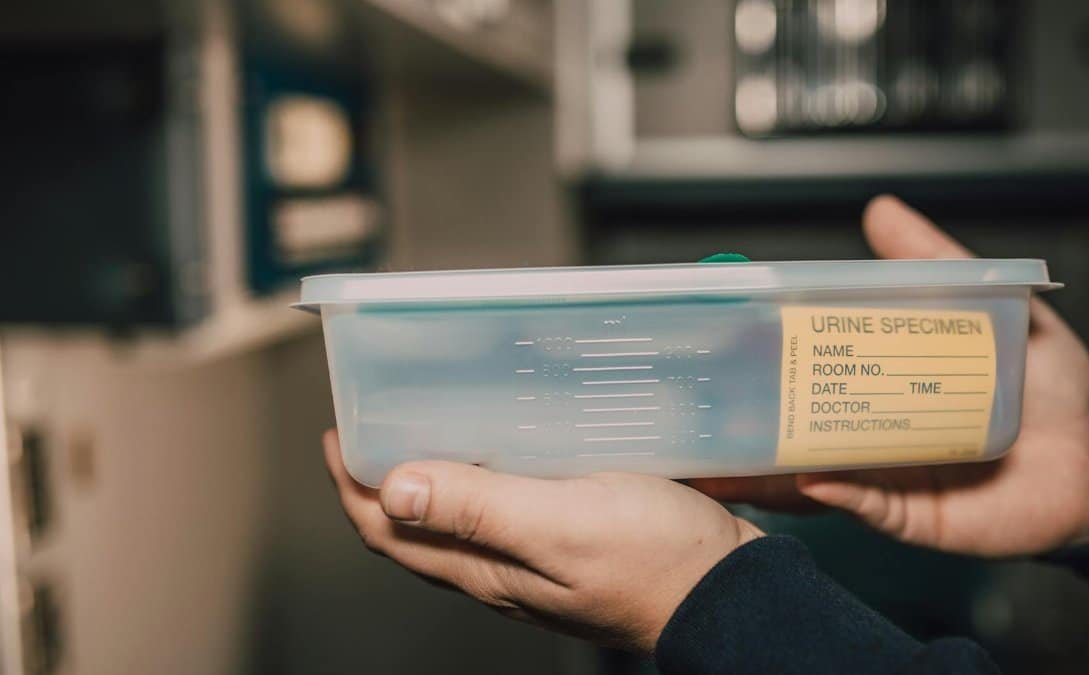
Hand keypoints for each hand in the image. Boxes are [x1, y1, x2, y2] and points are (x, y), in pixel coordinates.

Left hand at [323, 431, 762, 652]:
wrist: (727, 592)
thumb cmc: (656, 560)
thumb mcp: (561, 523)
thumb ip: (480, 508)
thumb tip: (394, 490)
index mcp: (485, 567)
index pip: (388, 529)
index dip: (353, 483)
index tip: (340, 431)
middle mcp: (498, 569)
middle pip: (414, 527)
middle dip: (381, 478)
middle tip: (375, 421)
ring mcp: (532, 560)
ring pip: (456, 520)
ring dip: (428, 476)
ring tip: (427, 426)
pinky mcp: (566, 544)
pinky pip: (503, 512)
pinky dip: (481, 478)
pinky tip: (506, 447)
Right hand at [691, 196, 1088, 557]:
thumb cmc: (1050, 383)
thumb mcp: (994, 306)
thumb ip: (937, 262)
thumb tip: (881, 212)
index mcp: (886, 379)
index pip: (816, 366)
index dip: (772, 357)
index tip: (730, 341)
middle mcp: (877, 429)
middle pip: (803, 423)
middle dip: (755, 418)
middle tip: (714, 399)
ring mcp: (891, 475)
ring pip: (821, 473)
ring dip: (776, 467)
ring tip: (736, 452)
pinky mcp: (916, 517)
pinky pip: (870, 509)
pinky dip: (841, 496)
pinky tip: (815, 479)